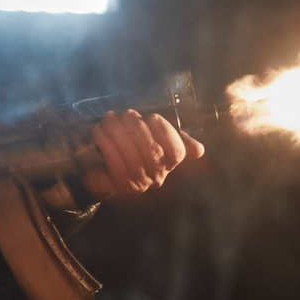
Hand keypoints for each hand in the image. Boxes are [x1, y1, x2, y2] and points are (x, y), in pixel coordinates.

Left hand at [83, 109, 203, 201]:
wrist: (107, 171)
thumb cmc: (137, 147)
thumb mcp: (158, 140)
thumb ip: (178, 139)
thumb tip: (199, 151)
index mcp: (171, 163)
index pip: (177, 151)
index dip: (166, 133)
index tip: (153, 117)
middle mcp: (158, 176)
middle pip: (152, 151)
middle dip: (138, 129)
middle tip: (126, 114)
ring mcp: (140, 183)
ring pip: (132, 156)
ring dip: (119, 133)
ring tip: (110, 118)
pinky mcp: (119, 185)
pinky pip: (114, 162)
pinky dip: (106, 143)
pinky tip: (100, 130)